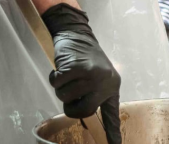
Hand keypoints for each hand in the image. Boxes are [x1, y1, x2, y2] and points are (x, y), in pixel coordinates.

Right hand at [42, 4, 121, 143]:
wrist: (77, 34)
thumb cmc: (84, 58)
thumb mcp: (95, 77)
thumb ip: (93, 95)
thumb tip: (89, 117)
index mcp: (112, 86)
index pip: (111, 115)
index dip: (113, 133)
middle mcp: (106, 82)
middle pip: (82, 111)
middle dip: (69, 104)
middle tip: (70, 90)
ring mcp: (93, 74)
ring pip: (66, 97)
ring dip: (61, 86)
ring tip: (69, 73)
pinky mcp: (78, 67)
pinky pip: (58, 84)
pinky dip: (55, 77)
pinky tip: (62, 67)